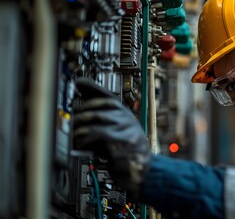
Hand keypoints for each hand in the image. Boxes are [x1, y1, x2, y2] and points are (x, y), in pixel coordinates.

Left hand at [72, 78, 150, 199]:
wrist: (143, 171)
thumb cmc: (125, 152)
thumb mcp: (114, 133)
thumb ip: (100, 122)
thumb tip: (78, 111)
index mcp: (126, 115)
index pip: (108, 97)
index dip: (92, 89)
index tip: (78, 83)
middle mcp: (127, 120)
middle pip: (100, 109)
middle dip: (81, 114)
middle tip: (71, 120)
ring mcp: (126, 131)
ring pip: (98, 122)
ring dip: (81, 129)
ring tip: (74, 135)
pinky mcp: (122, 145)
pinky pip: (99, 137)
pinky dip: (86, 140)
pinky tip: (80, 144)